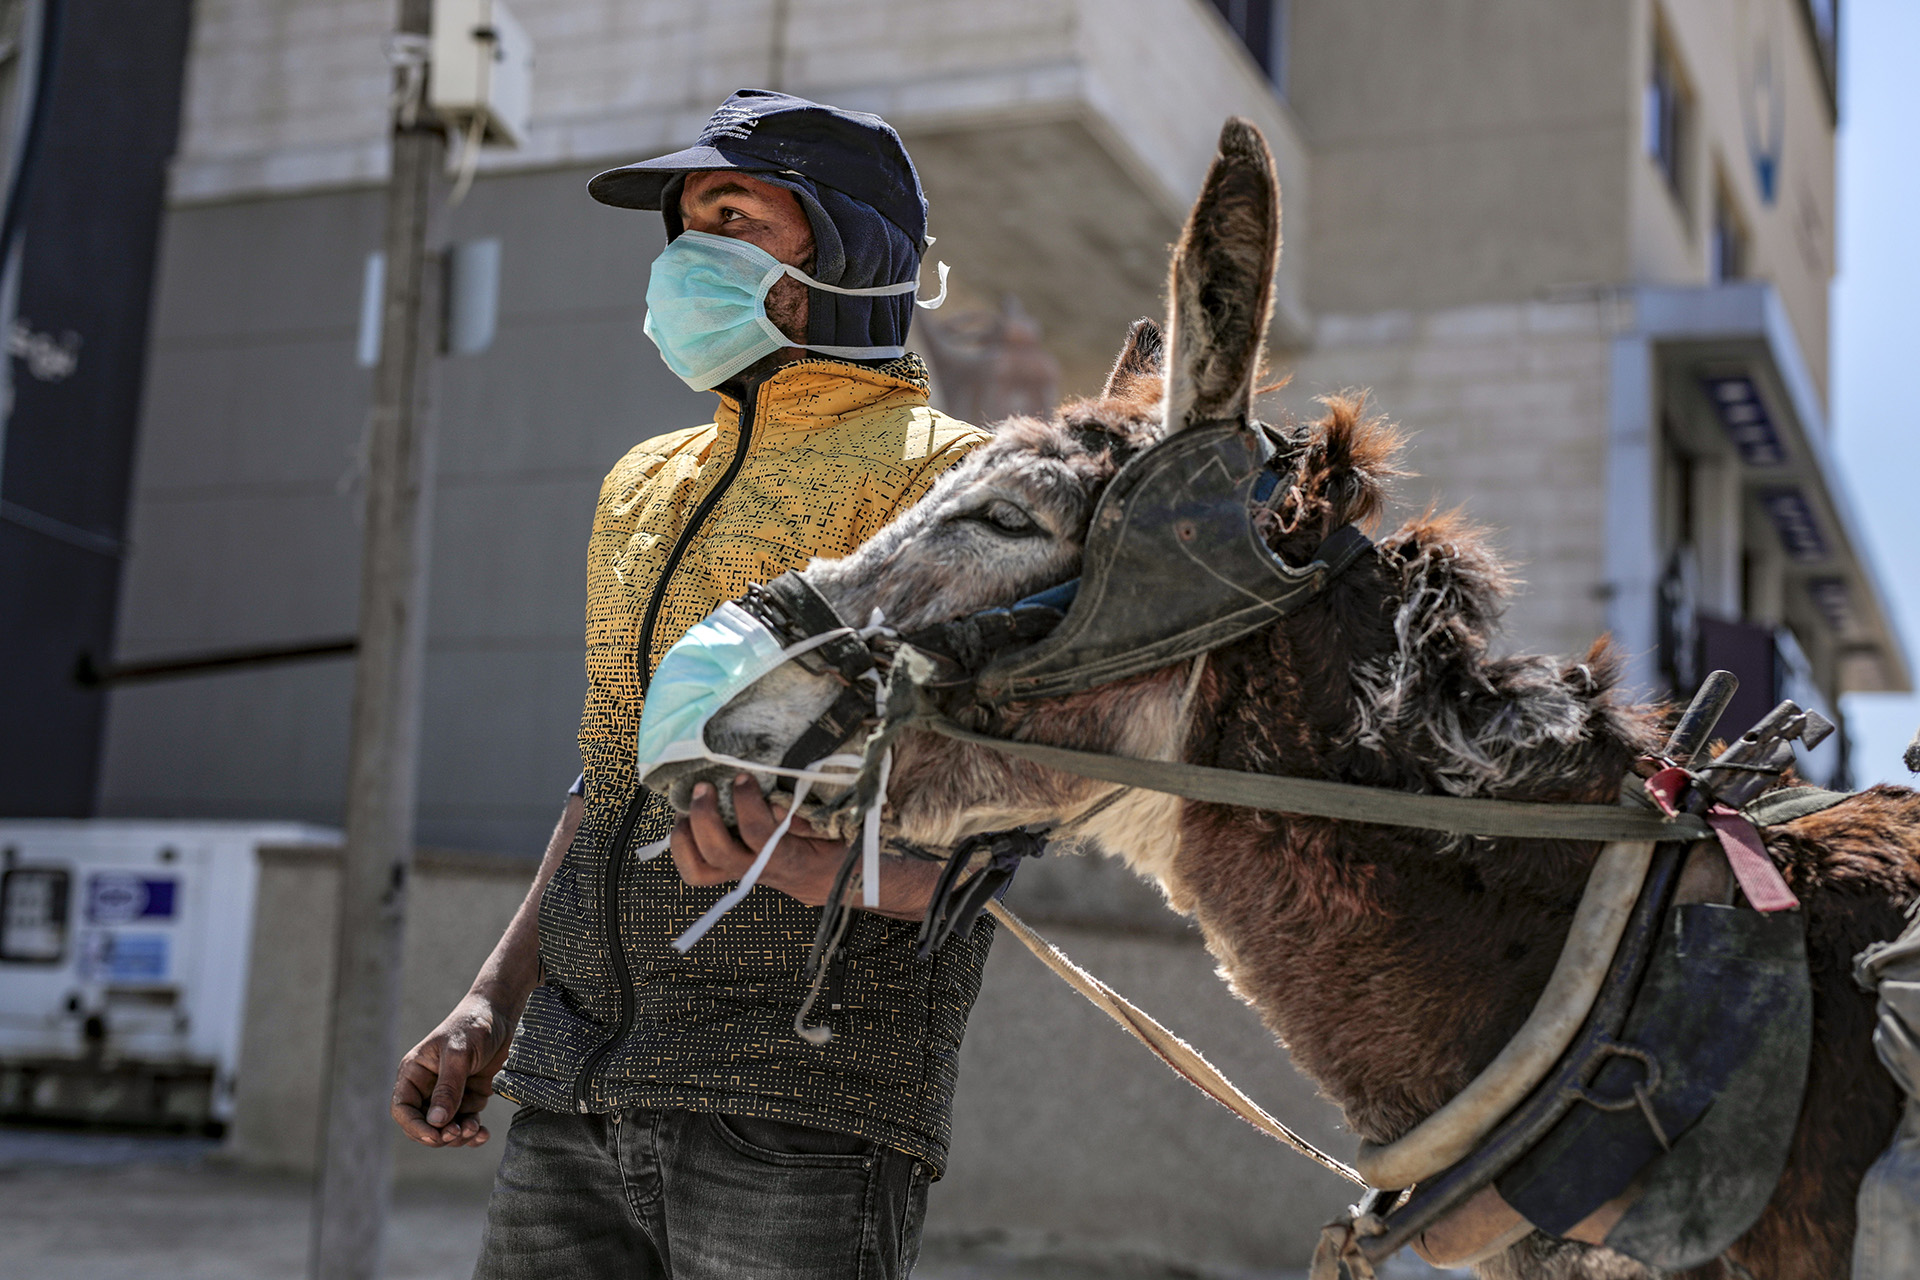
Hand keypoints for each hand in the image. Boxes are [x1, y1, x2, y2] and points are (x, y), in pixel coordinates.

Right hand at [391, 990, 516, 1146]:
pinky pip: (466, 1123)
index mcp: (415, 1073)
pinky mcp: (470, 1097)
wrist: (502, 1015)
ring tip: (475, 1130)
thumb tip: (436, 1123)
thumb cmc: (473, 1026)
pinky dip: (473, 1133)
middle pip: (424, 1124)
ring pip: (446, 1128)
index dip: (415, 1127)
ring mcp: (450, 1094)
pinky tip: (483, 1134)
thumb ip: (448, 1088)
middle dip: (439, 1135)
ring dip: (459, 1136)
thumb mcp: (459, 1054)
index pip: (403, 1109)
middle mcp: (428, 1087)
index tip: (435, 1136)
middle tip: (459, 1132)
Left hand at [671, 776, 858, 907]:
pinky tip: (685, 822)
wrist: (830, 880)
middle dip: (704, 817)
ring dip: (685, 838)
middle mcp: (757, 869)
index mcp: (787, 857)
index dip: (746, 804)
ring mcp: (739, 873)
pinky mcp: (728, 872)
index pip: (759, 835)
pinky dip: (683, 846)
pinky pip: (696, 870)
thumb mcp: (834, 829)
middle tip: (705, 788)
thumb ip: (810, 817)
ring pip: (699, 870)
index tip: (743, 777)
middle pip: (718, 852)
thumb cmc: (833, 848)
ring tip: (685, 810)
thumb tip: (778, 804)